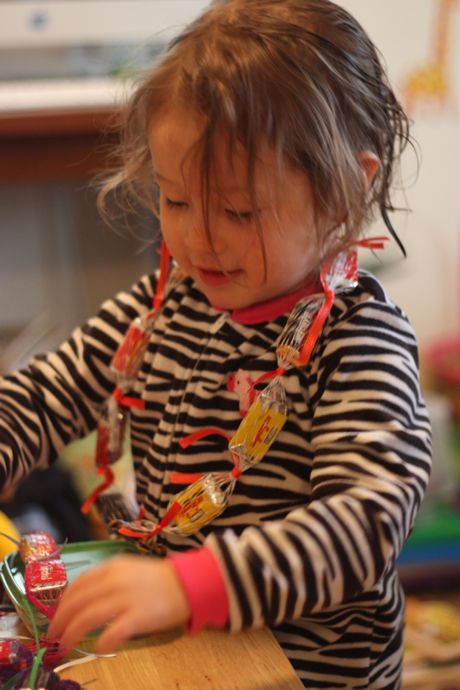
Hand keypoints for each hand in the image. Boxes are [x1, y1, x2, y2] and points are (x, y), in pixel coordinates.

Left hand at [47, 555, 190, 653]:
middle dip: (60, 621)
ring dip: (71, 634)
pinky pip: (112, 633)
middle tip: (53, 636)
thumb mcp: (129, 570)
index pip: (78, 585)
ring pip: (88, 617)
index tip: (56, 617)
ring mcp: (126, 598)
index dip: (62, 603)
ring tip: (65, 647)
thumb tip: (83, 601)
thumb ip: (107, 580)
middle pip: (77, 602)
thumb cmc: (158, 579)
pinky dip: (101, 643)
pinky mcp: (138, 617)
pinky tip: (98, 649)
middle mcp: (115, 580)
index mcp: (112, 567)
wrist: (189, 583)